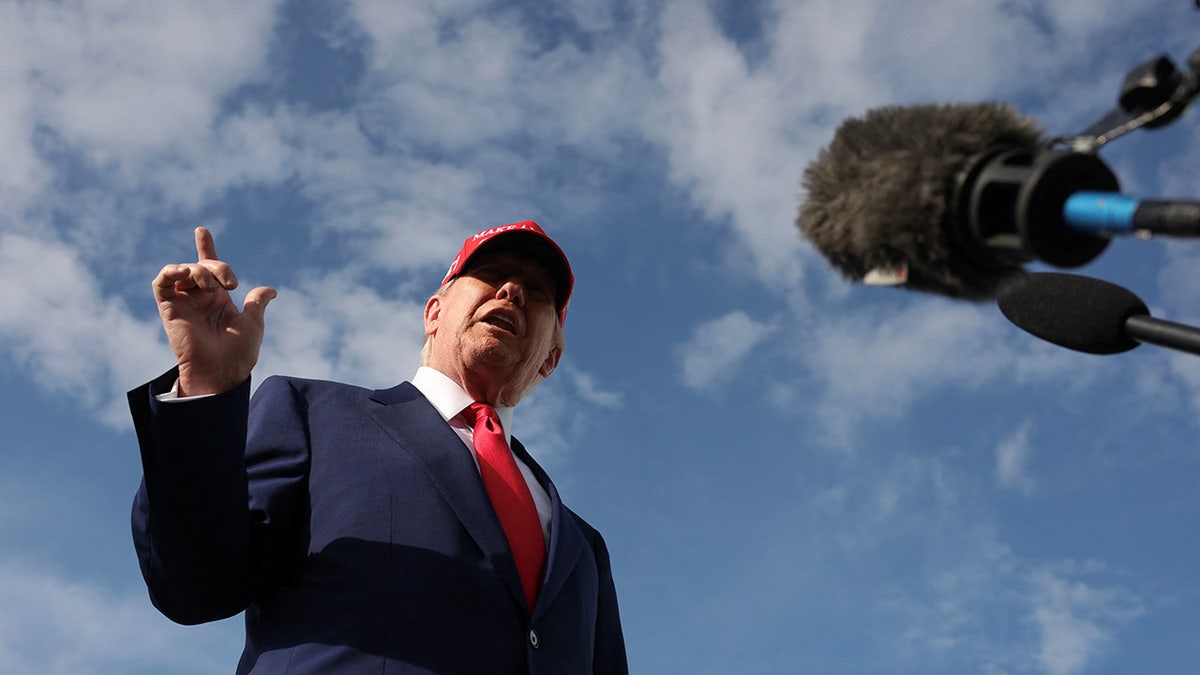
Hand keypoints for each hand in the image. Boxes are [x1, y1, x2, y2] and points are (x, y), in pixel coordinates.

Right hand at [153, 227, 276, 395]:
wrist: (222, 371)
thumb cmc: (239, 353)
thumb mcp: (253, 323)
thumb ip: (257, 303)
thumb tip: (270, 290)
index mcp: (218, 299)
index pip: (209, 268)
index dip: (205, 248)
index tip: (201, 231)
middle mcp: (199, 298)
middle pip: (202, 266)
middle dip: (217, 266)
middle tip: (230, 284)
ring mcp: (183, 302)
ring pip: (183, 271)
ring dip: (198, 270)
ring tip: (212, 286)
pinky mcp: (169, 309)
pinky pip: (161, 283)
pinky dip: (170, 272)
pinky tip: (184, 272)